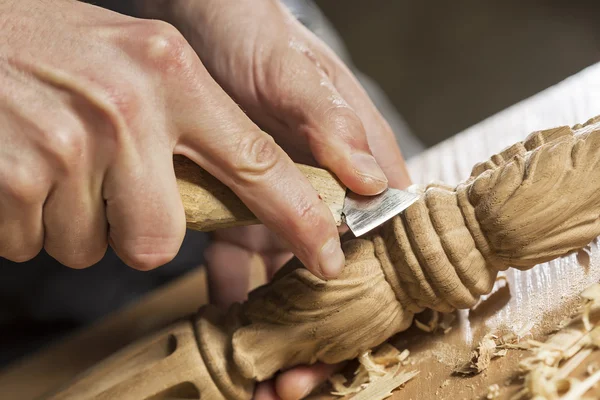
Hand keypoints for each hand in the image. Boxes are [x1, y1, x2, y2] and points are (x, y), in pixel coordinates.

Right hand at [0, 0, 347, 277]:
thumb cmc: (49, 44)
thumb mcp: (135, 59)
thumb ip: (189, 119)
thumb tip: (238, 192)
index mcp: (171, 72)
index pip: (257, 161)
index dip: (298, 217)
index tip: (324, 255)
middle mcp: (128, 108)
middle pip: (162, 237)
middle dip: (134, 233)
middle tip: (104, 191)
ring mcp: (68, 145)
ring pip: (93, 246)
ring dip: (73, 222)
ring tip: (51, 162)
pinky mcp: (15, 179)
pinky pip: (35, 244)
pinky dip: (25, 223)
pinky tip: (18, 169)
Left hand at [137, 1, 412, 398]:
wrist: (201, 24)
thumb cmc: (258, 36)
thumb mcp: (293, 71)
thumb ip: (331, 122)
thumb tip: (369, 181)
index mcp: (356, 162)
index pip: (385, 235)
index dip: (375, 294)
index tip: (350, 342)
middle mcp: (324, 191)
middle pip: (338, 273)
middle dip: (322, 331)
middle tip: (297, 382)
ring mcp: (280, 204)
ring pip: (287, 278)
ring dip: (276, 330)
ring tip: (262, 381)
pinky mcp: (235, 206)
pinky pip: (235, 262)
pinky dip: (230, 299)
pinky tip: (221, 337)